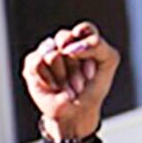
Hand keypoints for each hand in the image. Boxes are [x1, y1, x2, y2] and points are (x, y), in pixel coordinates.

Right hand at [22, 23, 117, 142]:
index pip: (83, 29)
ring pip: (52, 55)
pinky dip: (48, 79)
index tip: (92, 68)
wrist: (77, 113)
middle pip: (65, 40)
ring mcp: (47, 52)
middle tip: (80, 80)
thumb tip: (65, 49)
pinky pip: (37, 63)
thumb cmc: (93, 87)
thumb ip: (96, 45)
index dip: (88, 48)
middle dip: (75, 66)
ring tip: (66, 85)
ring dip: (62, 76)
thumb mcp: (109, 60)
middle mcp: (64, 42)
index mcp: (82, 37)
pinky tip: (53, 86)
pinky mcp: (32, 64)